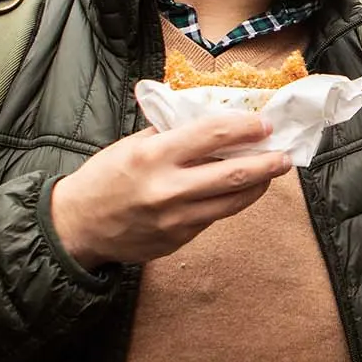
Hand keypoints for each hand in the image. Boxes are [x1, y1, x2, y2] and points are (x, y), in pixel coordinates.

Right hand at [50, 114, 289, 268]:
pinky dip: (229, 202)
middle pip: (233, 175)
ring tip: (271, 173)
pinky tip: (237, 191)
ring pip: (232, 202)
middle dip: (266, 163)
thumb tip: (212, 122)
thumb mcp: (132, 145)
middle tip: (284, 155)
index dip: (245, 128)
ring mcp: (175, 219)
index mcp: (154, 155)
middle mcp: (168, 188)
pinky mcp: (179, 240)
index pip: (212, 135)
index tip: (265, 124)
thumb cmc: (105, 178)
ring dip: (258, 186)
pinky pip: (213, 217)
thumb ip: (170, 134)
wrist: (78, 226)